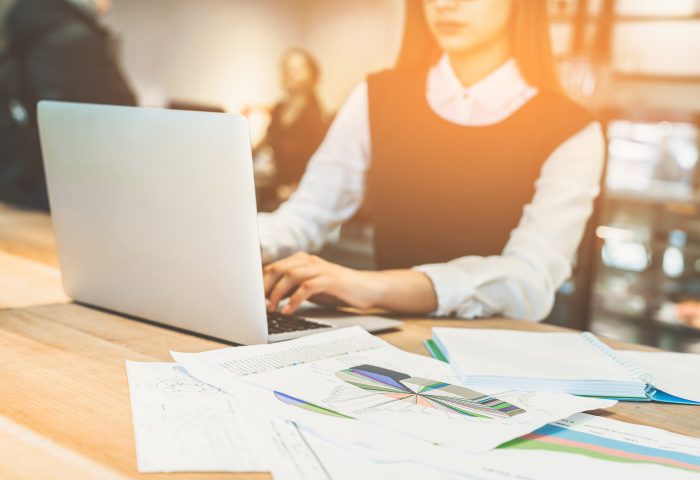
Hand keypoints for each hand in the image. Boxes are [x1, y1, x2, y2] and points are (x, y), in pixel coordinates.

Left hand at [263, 252, 437, 314]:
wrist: (367, 289)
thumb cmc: (337, 290)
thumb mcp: (311, 287)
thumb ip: (293, 287)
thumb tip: (267, 298)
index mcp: (303, 260)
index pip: (274, 267)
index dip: (260, 281)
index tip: (249, 297)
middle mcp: (310, 261)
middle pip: (279, 269)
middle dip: (265, 287)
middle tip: (258, 305)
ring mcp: (321, 268)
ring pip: (291, 275)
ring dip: (278, 293)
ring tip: (271, 308)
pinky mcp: (332, 279)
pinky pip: (308, 286)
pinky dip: (295, 298)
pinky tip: (289, 310)